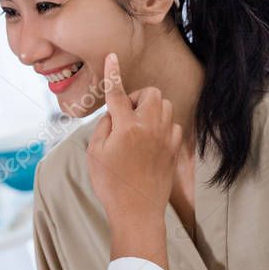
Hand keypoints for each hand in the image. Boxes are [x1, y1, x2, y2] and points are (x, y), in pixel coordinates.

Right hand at [87, 53, 181, 268]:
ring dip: (150, 109)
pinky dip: (162, 126)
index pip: (117, 93)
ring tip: (137, 126)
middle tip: (124, 114)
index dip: (113, 73)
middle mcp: (149, 128)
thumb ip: (104, 127)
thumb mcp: (95, 154)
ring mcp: (165, 138)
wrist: (137, 212)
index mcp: (126, 127)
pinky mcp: (174, 150)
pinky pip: (172, 125)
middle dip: (136, 97)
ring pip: (165, 106)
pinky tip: (151, 140)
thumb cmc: (110, 185)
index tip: (112, 57)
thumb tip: (114, 114)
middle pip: (150, 93)